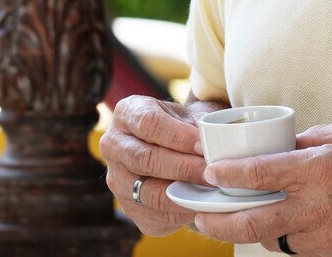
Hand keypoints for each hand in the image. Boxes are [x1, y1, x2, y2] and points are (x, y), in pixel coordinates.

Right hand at [100, 95, 215, 236]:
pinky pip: (156, 216)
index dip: (178, 136)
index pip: (148, 123)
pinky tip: (202, 205)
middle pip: (146, 159)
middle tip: (212, 172)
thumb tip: (218, 143)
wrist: (173, 148)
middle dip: (183, 167)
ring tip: (210, 190)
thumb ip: (200, 126)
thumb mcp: (189, 115)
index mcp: (127, 113)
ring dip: (184, 194)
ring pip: (150, 192)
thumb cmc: (183, 127)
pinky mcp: (129, 208)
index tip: (204, 146)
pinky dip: (182, 213)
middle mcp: (113, 145)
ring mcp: (117, 179)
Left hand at [194, 119, 331, 256]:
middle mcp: (320, 208)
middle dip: (218, 221)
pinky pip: (301, 251)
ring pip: (274, 241)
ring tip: (232, 219)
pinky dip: (283, 239)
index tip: (209, 173)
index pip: (260, 175)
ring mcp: (330, 238)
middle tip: (199, 215)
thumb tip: (282, 143)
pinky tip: (278, 226)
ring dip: (251, 231)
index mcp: (321, 171)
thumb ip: (314, 138)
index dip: (228, 176)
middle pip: (253, 224)